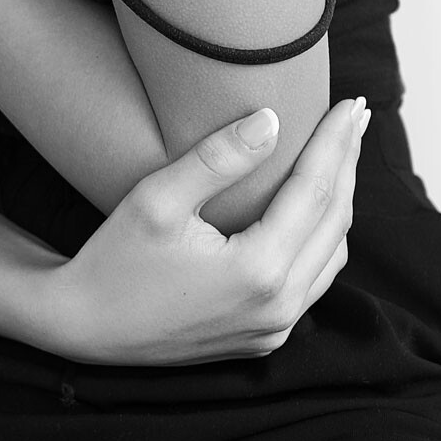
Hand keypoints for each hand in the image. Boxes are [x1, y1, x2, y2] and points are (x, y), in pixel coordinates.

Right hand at [47, 96, 367, 365]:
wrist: (84, 326)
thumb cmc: (114, 258)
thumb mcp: (157, 198)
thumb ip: (218, 158)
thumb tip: (273, 120)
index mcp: (258, 271)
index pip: (314, 190)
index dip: (334, 142)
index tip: (349, 103)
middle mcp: (278, 306)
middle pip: (334, 221)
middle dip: (348, 163)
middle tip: (357, 117)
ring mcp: (274, 329)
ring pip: (331, 254)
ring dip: (339, 201)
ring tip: (341, 154)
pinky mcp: (264, 338)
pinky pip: (313, 282)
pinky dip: (321, 238)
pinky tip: (314, 209)